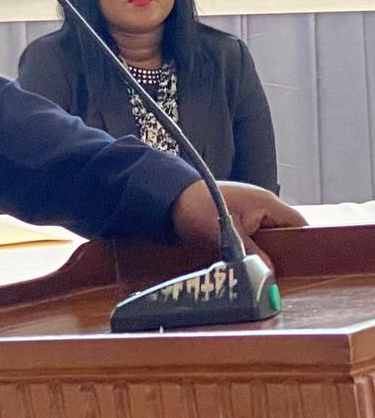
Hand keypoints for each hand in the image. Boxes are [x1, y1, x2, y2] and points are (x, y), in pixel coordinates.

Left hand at [171, 179, 305, 264]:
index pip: (299, 225)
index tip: (306, 268)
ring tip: (266, 274)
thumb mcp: (227, 233)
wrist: (169, 198)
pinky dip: (253, 249)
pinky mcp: (237, 220)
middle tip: (283, 277)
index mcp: (267, 203)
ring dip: (266, 253)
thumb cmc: (197, 207)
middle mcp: (262, 206)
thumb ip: (251, 254)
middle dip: (284, 254)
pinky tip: (250, 264)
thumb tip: (270, 275)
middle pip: (285, 234)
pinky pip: (254, 237)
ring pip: (269, 238)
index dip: (305, 246)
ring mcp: (250, 212)